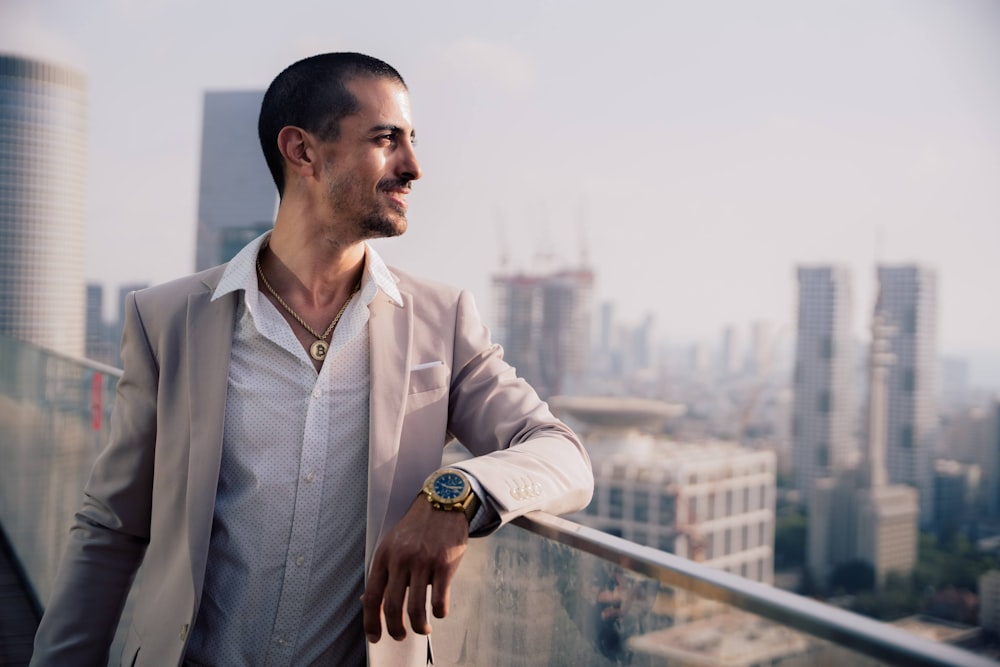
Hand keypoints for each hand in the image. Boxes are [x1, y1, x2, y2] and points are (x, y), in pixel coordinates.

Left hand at [360, 497, 468, 642]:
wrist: (443, 503)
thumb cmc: (417, 527)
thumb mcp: (392, 544)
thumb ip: (383, 571)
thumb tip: (368, 602)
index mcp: (384, 555)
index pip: (373, 596)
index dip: (371, 621)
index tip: (374, 636)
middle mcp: (401, 560)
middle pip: (393, 606)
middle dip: (395, 629)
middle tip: (400, 636)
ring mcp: (423, 562)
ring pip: (416, 608)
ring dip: (419, 626)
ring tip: (423, 629)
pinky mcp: (444, 565)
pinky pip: (439, 600)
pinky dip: (438, 613)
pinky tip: (438, 612)